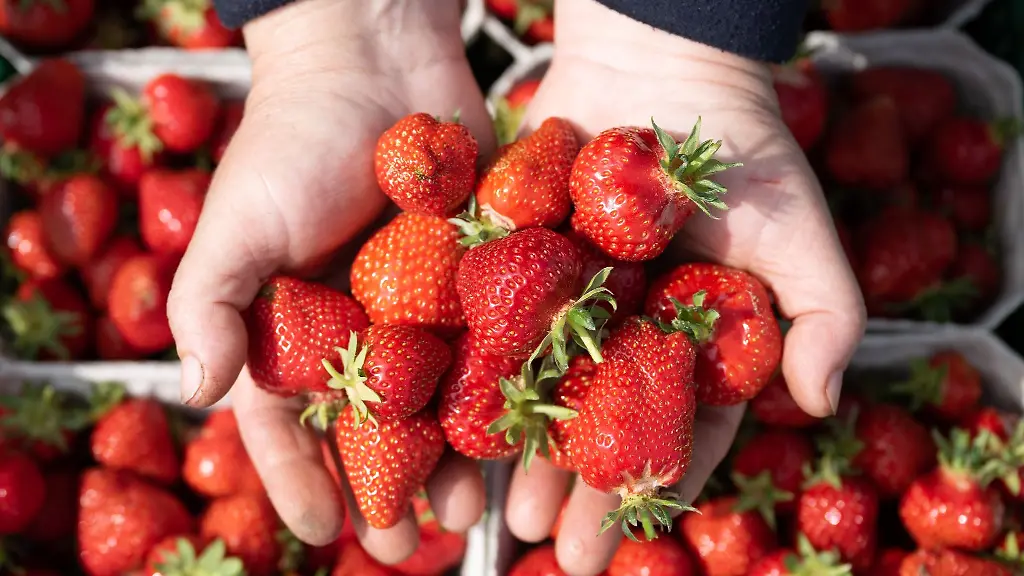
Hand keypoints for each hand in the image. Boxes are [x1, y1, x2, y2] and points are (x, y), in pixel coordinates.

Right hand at [166, 0, 494, 560]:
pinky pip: (490, 345)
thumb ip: (210, 303)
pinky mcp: (478, 276)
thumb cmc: (293, 137)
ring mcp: (421, 306)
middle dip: (383, 487)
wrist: (376, 58)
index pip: (286, 418)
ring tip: (466, 513)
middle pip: (369, 425)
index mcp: (292, 325)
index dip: (300, 476)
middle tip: (402, 547)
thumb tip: (191, 393)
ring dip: (449, 459)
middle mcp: (357, 326)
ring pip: (436, 400)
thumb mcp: (237, 220)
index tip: (323, 531)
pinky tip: (519, 436)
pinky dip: (502, 392)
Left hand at [502, 1, 866, 573]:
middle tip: (544, 546)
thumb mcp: (799, 232)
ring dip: (512, 450)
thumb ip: (824, 316)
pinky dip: (466, 370)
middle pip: (595, 427)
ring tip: (485, 507)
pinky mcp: (516, 261)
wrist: (660, 64)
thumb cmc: (743, 149)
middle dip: (571, 489)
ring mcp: (568, 301)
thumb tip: (826, 403)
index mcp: (691, 345)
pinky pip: (488, 324)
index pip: (671, 434)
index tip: (609, 544)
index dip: (644, 491)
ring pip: (535, 390)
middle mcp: (626, 334)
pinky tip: (440, 417)